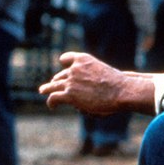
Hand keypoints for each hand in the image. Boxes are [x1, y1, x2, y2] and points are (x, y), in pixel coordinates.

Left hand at [39, 52, 155, 114]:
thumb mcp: (102, 72)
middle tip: (52, 84)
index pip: (67, 58)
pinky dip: (51, 101)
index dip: (65, 63)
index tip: (63, 64)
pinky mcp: (70, 95)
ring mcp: (71, 81)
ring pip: (54, 86)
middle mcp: (74, 68)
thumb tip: (82, 90)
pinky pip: (55, 97)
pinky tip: (52, 106)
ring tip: (43, 91)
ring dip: (48, 89)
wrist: (120, 90)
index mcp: (83, 59)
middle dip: (57, 80)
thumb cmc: (117, 83)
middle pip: (61, 75)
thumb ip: (89, 76)